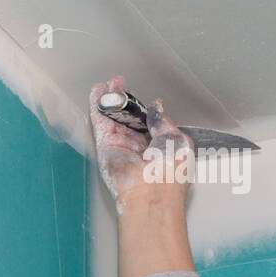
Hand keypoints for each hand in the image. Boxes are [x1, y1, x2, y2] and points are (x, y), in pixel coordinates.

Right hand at [89, 74, 193, 210]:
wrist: (151, 193)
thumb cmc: (170, 173)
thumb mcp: (176, 138)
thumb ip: (163, 120)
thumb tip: (158, 107)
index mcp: (161, 147)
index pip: (150, 123)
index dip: (145, 109)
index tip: (144, 98)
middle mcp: (140, 148)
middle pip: (129, 118)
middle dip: (125, 100)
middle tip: (121, 83)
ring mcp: (122, 147)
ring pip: (114, 118)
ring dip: (111, 100)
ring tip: (110, 84)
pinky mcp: (107, 147)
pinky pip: (101, 123)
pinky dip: (99, 107)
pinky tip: (98, 93)